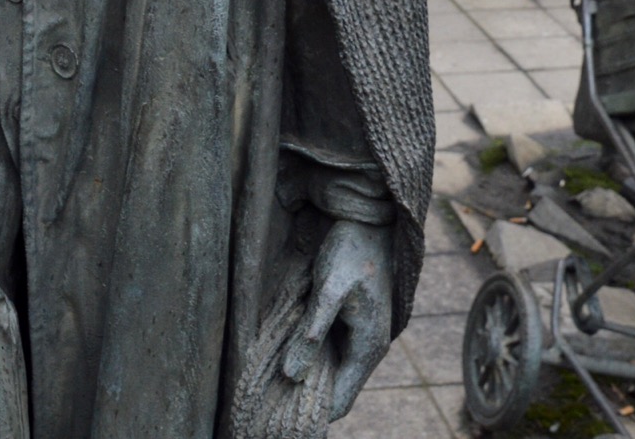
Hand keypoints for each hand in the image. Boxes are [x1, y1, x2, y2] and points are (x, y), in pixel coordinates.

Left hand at [286, 218, 393, 417]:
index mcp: (368, 348)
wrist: (368, 222)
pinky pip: (328, 352)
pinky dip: (308, 355)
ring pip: (329, 370)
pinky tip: (284, 350)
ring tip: (269, 375)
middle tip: (266, 394)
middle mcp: (367, 349)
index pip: (341, 402)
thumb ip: (311, 333)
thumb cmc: (350, 252)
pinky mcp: (349, 324)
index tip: (279, 411)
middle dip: (304, 393)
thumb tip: (292, 375)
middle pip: (334, 389)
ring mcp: (359, 337)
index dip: (313, 411)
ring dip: (304, 373)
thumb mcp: (328, 289)